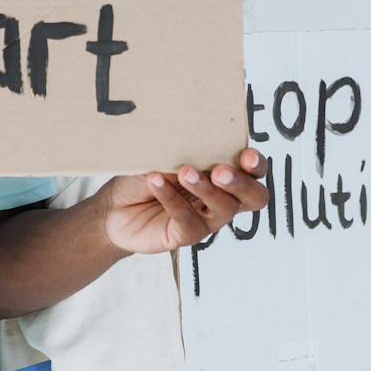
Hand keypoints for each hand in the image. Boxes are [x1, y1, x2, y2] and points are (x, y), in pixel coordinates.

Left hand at [97, 149, 269, 254]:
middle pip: (254, 197)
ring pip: (223, 208)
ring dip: (206, 188)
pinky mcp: (185, 235)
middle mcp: (221, 198)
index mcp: (222, 173)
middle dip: (241, 183)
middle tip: (220, 172)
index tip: (248, 156)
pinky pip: (186, 219)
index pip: (254, 171)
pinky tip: (156, 181)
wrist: (114, 208)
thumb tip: (193, 136)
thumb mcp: (163, 155)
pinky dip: (171, 198)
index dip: (256, 165)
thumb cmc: (143, 176)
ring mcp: (206, 218)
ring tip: (184, 172)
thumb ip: (183, 149)